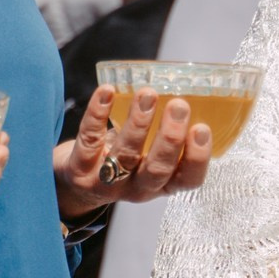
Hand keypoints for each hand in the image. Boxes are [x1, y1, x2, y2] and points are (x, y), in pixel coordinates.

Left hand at [56, 87, 211, 217]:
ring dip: (138, 123)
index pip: (187, 179)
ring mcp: (107, 182)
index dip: (197, 157)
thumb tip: (191, 90)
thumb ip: (168, 136)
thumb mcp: (150, 157)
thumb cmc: (125, 161)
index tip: (202, 128)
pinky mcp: (80, 169)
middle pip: (157, 169)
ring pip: (125, 154)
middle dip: (170, 138)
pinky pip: (90, 139)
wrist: (76, 185)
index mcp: (163, 184)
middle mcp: (138, 187)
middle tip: (179, 106)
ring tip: (148, 94)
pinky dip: (98, 113)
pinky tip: (107, 92)